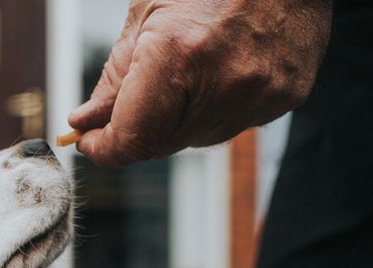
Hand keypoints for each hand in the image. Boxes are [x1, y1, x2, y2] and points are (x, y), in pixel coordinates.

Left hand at [69, 0, 331, 165]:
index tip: (89, 140)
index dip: (104, 148)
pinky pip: (233, 124)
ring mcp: (259, 94)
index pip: (132, 139)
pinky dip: (215, 107)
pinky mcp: (285, 98)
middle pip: (160, 143)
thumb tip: (86, 123)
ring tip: (189, 68)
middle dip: (137, 128)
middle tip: (130, 100)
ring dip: (177, 117)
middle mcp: (222, 82)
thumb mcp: (147, 14)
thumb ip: (115, 78)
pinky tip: (221, 67)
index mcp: (177, 54)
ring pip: (196, 138)